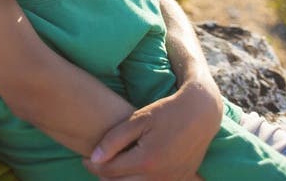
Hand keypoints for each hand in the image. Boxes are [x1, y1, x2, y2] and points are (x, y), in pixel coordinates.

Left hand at [83, 83, 221, 179]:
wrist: (200, 114)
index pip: (110, 171)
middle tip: (94, 162)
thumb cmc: (167, 112)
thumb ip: (114, 139)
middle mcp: (159, 178)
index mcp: (146, 161)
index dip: (93, 164)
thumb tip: (93, 157)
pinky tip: (132, 169)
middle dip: (104, 175)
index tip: (84, 157)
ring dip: (120, 180)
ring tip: (112, 166)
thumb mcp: (139, 119)